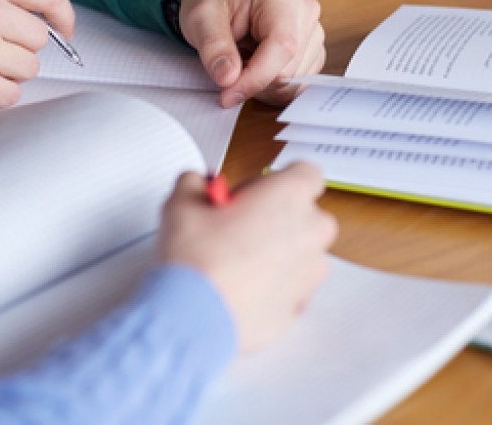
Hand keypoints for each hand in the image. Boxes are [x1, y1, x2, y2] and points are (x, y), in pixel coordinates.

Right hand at [157, 163, 336, 351]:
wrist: (192, 319)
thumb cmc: (195, 260)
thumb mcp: (181, 203)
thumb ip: (195, 183)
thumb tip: (196, 185)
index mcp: (289, 196)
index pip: (306, 173)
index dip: (275, 181)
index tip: (249, 194)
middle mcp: (309, 232)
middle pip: (307, 214)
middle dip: (278, 218)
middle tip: (238, 226)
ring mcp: (309, 273)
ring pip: (302, 253)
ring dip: (277, 253)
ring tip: (235, 262)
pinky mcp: (298, 306)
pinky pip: (292, 288)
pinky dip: (273, 286)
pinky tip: (240, 288)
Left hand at [178, 0, 324, 106]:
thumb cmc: (215, 2)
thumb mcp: (201, 18)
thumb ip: (214, 47)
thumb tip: (228, 79)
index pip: (283, 46)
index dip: (256, 77)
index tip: (228, 94)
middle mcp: (305, 11)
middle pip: (288, 70)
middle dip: (253, 80)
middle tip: (228, 67)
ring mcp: (313, 32)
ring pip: (293, 82)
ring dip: (262, 85)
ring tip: (242, 61)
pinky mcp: (313, 52)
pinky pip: (296, 86)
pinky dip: (272, 87)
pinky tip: (256, 67)